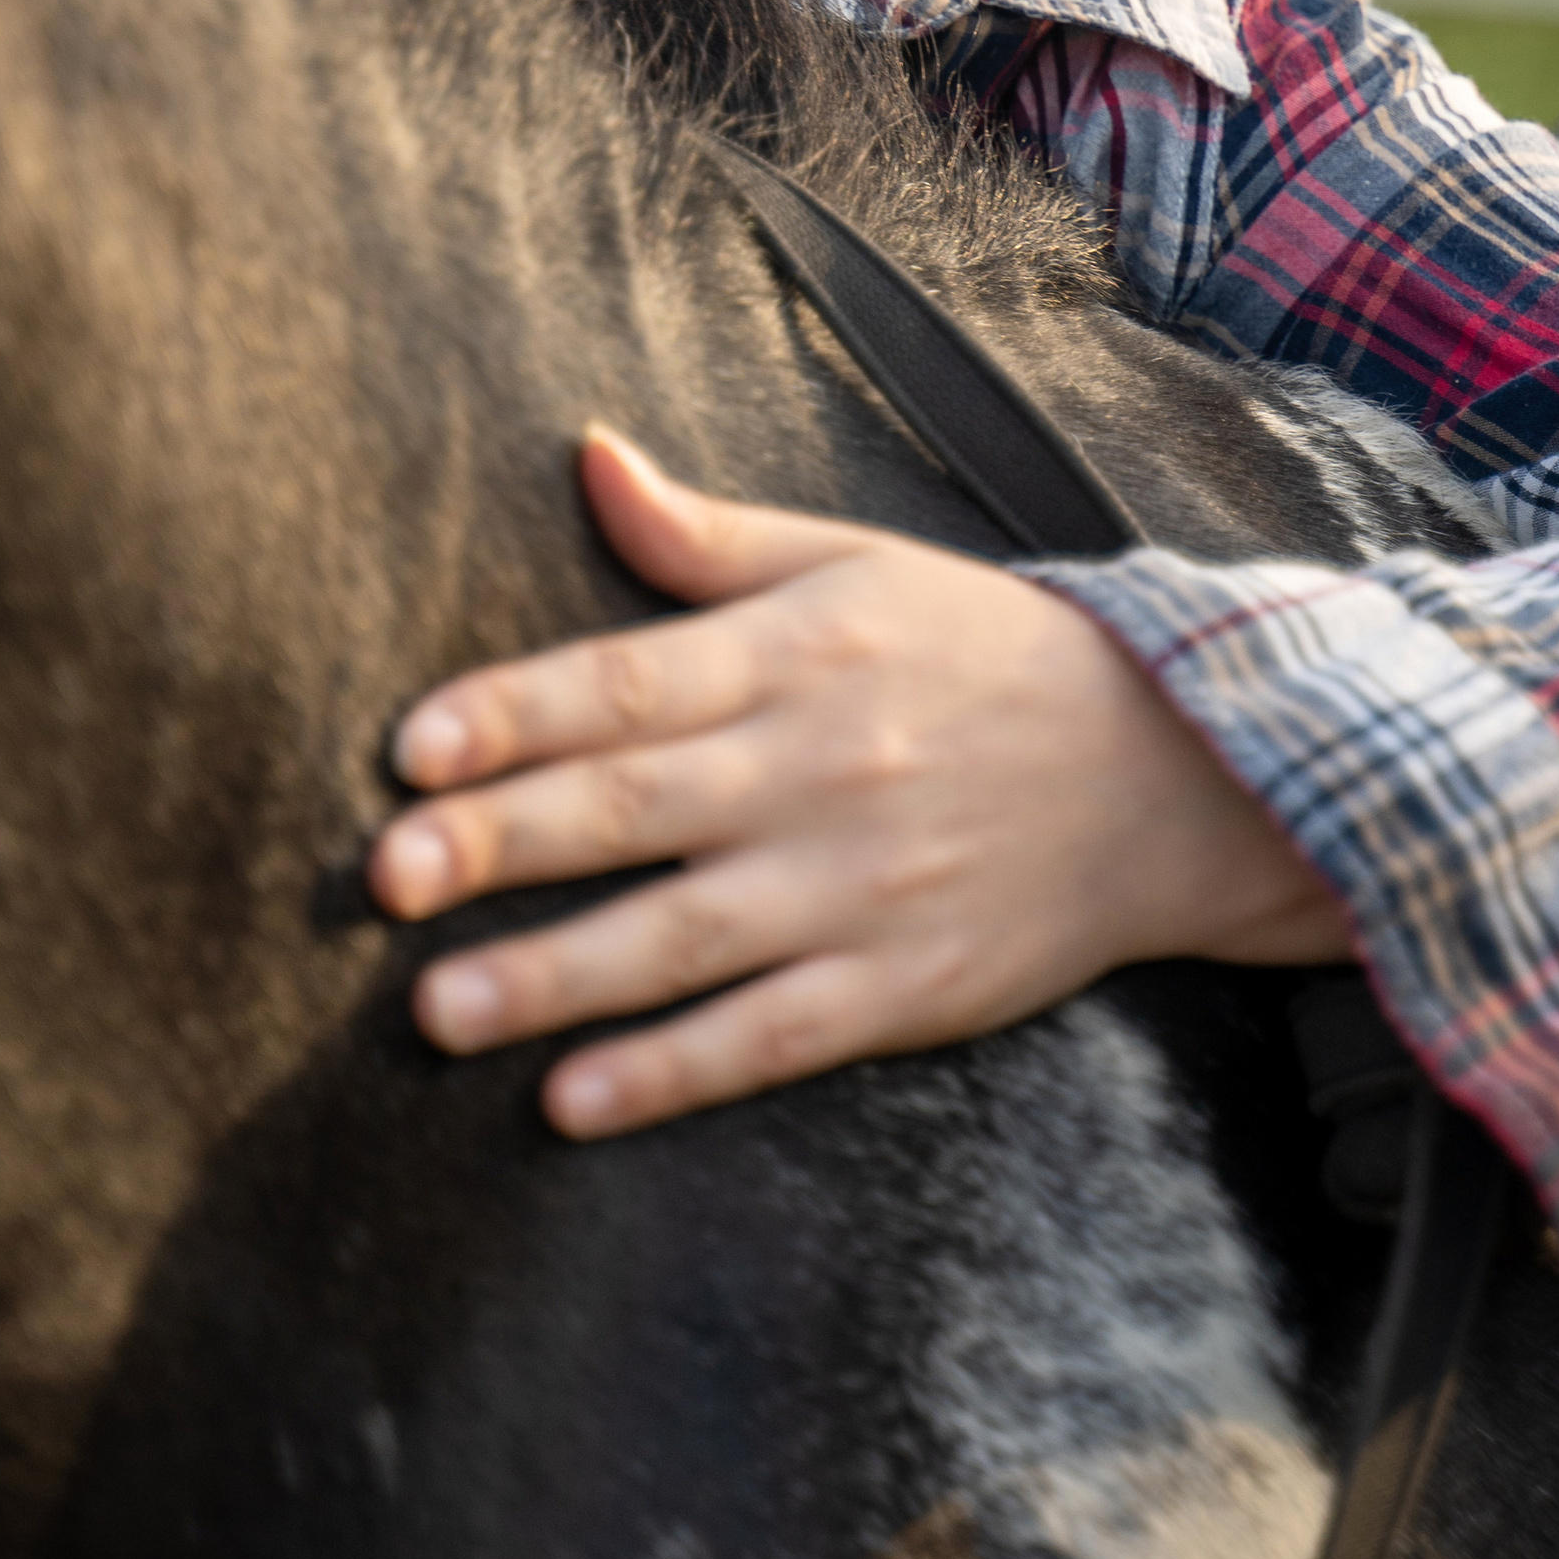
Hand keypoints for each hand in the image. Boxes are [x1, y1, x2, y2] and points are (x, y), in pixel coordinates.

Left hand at [368, 427, 1350, 1134]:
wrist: (1174, 772)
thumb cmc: (983, 654)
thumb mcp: (853, 565)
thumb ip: (704, 538)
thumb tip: (587, 457)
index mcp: (799, 652)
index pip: (629, 679)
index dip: (513, 711)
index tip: (409, 748)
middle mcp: (820, 767)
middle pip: (633, 808)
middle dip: (500, 843)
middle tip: (385, 877)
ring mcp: (861, 888)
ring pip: (682, 938)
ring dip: (553, 977)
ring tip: (436, 1009)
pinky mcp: (905, 988)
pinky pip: (769, 1036)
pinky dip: (671, 1072)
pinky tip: (572, 1100)